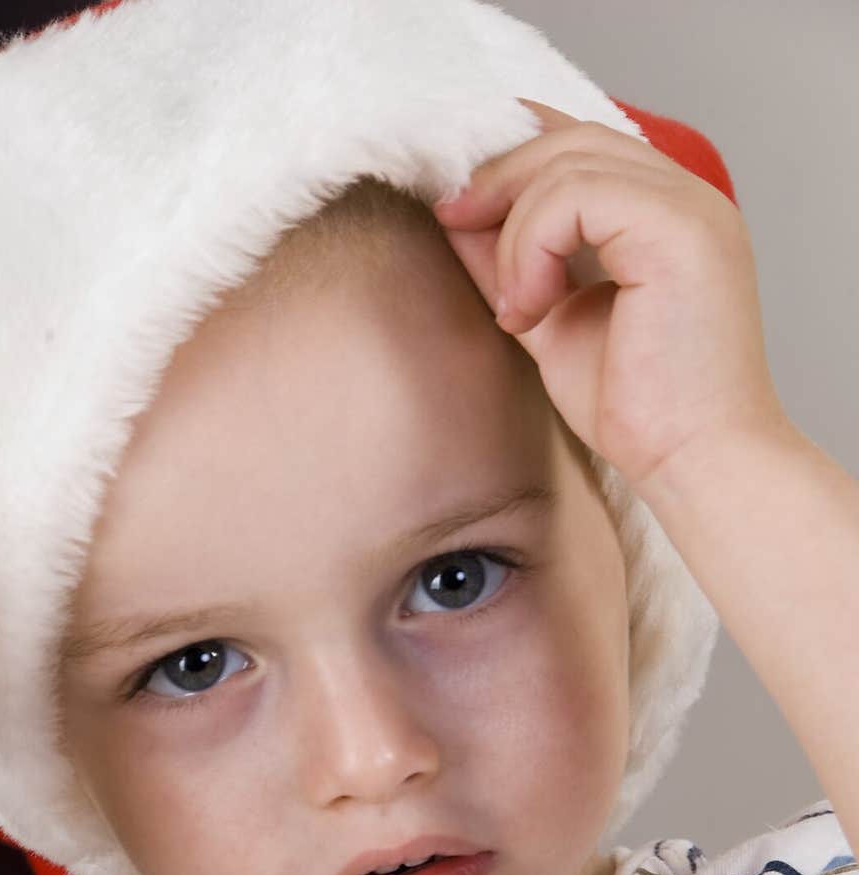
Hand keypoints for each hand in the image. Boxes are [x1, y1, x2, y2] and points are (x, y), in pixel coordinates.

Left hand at [432, 99, 789, 491]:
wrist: (692, 463)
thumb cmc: (639, 411)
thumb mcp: (554, 319)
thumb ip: (515, 263)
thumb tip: (456, 213)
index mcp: (668, 215)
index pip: (584, 142)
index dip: (514, 158)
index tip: (458, 208)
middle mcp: (689, 197)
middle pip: (571, 138)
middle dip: (498, 179)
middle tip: (453, 224)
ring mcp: (691, 206)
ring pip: (566, 162)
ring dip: (513, 234)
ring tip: (514, 309)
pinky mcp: (679, 228)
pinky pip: (575, 195)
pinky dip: (532, 248)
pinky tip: (529, 309)